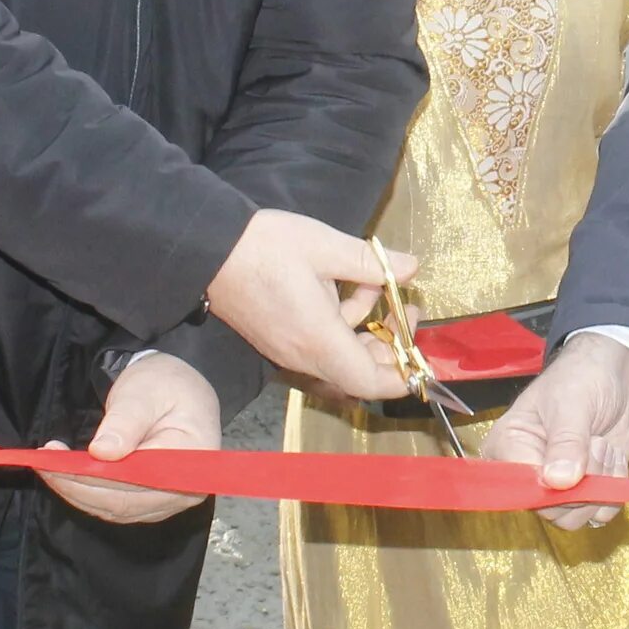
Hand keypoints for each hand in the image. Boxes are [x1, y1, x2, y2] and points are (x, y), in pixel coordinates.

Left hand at [42, 352, 220, 525]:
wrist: (176, 390)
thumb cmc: (164, 385)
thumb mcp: (145, 391)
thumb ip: (126, 421)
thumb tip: (102, 452)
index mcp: (193, 458)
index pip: (139, 479)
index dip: (95, 477)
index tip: (57, 462)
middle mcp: (185, 489)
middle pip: (124, 501)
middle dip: (77, 485)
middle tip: (42, 462)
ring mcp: (168, 500)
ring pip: (114, 508)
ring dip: (76, 491)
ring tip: (47, 465)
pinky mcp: (150, 502)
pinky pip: (114, 506)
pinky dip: (85, 493)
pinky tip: (64, 475)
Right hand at [203, 210, 410, 400]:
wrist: (206, 249)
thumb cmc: (264, 247)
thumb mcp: (325, 246)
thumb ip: (372, 262)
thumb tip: (411, 268)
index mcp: (319, 339)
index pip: (370, 382)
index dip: (402, 377)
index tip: (421, 355)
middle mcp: (303, 354)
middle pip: (359, 371)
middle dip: (390, 345)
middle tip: (408, 308)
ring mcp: (288, 349)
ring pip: (341, 355)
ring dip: (366, 327)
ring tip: (381, 284)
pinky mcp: (279, 338)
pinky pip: (321, 343)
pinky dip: (342, 322)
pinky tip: (349, 284)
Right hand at [480, 331, 628, 529]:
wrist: (615, 376)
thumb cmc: (582, 378)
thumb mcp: (573, 403)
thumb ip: (566, 442)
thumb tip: (559, 481)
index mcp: (508, 447)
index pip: (520, 487)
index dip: (551, 486)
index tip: (575, 469)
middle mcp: (528, 473)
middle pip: (550, 509)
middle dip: (583, 482)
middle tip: (596, 443)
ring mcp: (558, 486)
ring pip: (576, 516)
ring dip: (602, 484)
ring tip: (602, 445)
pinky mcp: (585, 491)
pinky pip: (600, 512)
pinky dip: (615, 487)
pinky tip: (613, 456)